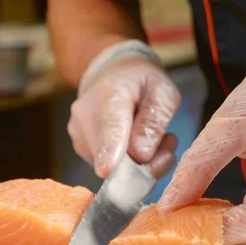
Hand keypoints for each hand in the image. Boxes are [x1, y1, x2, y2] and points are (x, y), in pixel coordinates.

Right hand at [68, 40, 180, 178]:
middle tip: (167, 145)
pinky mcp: (80, 147)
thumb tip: (140, 154)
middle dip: (142, 161)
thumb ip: (154, 122)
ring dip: (135, 162)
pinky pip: (104, 165)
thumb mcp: (162, 93)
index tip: (107, 170)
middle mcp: (85, 115)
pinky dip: (123, 163)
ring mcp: (78, 133)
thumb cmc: (141, 84)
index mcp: (110, 94)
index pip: (110, 125)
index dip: (110, 149)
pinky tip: (132, 144)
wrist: (112, 74)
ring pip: (108, 164)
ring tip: (149, 139)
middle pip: (110, 154)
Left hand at [157, 39, 245, 244]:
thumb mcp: (226, 125)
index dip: (211, 228)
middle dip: (214, 229)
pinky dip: (243, 217)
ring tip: (192, 213)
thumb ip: (197, 167)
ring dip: (227, 225)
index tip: (176, 226)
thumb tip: (170, 206)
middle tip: (177, 222)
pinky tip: (218, 209)